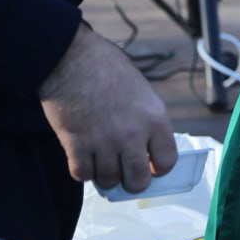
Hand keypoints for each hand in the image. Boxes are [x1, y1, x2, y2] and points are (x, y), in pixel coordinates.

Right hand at [39, 23, 177, 191]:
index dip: (158, 168)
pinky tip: (83, 155)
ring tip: (101, 159)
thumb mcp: (143, 94)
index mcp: (155, 118)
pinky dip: (82, 170)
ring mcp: (104, 142)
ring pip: (109, 181)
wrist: (72, 58)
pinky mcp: (76, 145)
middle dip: (131, 180)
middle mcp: (133, 134)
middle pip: (138, 181)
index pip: (167, 161)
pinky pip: (82, 175)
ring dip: (104, 174)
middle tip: (124, 171)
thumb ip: (147, 123)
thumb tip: (146, 152)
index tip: (149, 166)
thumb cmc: (108, 70)